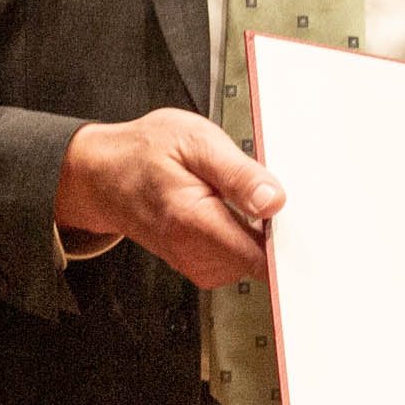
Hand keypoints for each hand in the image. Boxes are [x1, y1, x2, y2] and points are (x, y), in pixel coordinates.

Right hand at [56, 110, 282, 289]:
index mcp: (193, 220)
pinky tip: (232, 212)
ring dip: (258, 235)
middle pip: (260, 261)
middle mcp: (191, 252)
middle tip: (263, 192)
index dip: (287, 240)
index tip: (302, 221)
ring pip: (249, 263)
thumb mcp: (195, 141)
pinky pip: (235, 261)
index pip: (260, 256)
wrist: (102, 174)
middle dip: (274, 232)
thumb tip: (275, 201)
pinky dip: (242, 239)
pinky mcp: (195, 264)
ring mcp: (192, 262)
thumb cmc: (144, 152)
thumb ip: (238, 173)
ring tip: (240, 198)